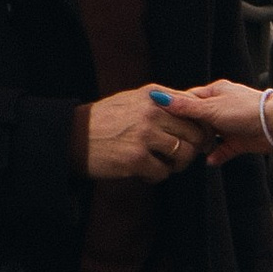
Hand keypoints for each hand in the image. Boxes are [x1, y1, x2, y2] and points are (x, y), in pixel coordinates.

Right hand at [84, 87, 208, 181]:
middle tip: (182, 158)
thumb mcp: (132, 100)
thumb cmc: (103, 120)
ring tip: (162, 165)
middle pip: (194, 134)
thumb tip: (191, 109)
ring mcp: (145, 135)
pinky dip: (156, 176)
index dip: (201, 127)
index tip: (198, 139)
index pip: (194, 110)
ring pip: (184, 154)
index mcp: (154, 95)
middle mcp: (153, 112)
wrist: (71, 136)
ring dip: (176, 165)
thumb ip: (161, 103)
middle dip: (193, 149)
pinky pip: (163, 172)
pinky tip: (143, 172)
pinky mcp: (136, 158)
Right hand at [152, 78, 272, 158]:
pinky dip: (217, 155)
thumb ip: (187, 107)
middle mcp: (223, 106)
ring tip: (190, 151)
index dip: (176, 108)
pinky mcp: (240, 140)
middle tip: (175, 138)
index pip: (190, 98)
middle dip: (188, 129)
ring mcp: (232, 124)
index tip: (162, 118)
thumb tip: (161, 99)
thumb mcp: (211, 108)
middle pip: (199, 119)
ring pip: (211, 135)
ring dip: (202, 143)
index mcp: (216, 92)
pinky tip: (209, 161)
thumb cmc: (247, 110)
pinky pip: (224, 149)